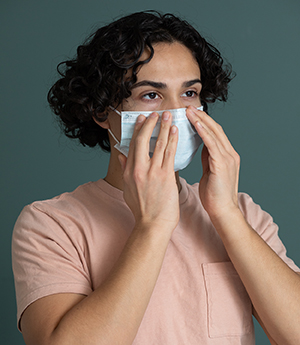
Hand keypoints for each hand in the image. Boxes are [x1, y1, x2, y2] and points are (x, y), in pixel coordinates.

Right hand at [119, 111, 179, 232]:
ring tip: (167, 116)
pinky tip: (175, 130)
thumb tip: (121, 156)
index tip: (141, 119)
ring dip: (163, 127)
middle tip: (154, 113)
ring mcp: (152, 171)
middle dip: (149, 124)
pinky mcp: (165, 176)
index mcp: (128, 172)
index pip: (132, 145)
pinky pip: (169, 153)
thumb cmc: (142, 209)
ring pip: (158, 143)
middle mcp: (138, 169)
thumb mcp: (127, 189)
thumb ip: (124, 170)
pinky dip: (172, 139)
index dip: (137, 130)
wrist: (152, 225)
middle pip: (142, 140)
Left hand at [186, 106, 240, 220]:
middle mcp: (229, 153)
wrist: (222, 211)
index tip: (190, 114)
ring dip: (201, 120)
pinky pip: (213, 144)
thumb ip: (207, 158)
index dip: (203, 122)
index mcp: (225, 155)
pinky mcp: (223, 164)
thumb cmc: (214, 194)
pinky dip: (204, 132)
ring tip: (189, 111)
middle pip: (215, 129)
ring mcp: (228, 158)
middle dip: (201, 117)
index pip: (214, 133)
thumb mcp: (209, 171)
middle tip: (188, 107)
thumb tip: (200, 146)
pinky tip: (196, 124)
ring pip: (214, 133)